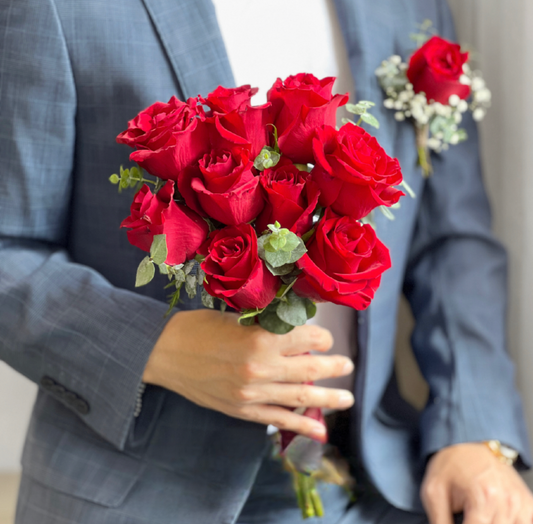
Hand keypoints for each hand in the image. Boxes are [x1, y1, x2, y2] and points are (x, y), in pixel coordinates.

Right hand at [143, 309, 354, 439]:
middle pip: (311, 368)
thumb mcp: (238, 317)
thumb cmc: (199, 328)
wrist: (164, 352)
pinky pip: (278, 419)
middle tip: (347, 365)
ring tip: (347, 398)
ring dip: (328, 398)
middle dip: (334, 366)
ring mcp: (253, 393)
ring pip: (301, 396)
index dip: (322, 335)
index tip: (324, 336)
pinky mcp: (243, 410)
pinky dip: (301, 425)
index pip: (308, 337)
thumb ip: (269, 327)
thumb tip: (298, 333)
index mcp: (260, 338)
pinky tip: (320, 431)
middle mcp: (261, 368)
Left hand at [421, 442, 532, 523]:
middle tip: (466, 515)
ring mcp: (520, 504)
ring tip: (477, 514)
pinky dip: (510, 522)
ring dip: (493, 523)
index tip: (458, 522)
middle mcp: (507, 502)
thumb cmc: (451, 463)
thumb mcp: (434, 491)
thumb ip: (439, 520)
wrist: (468, 441)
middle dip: (476, 523)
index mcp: (483, 498)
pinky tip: (493, 517)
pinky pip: (524, 523)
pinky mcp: (528, 503)